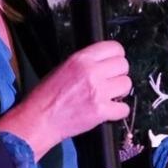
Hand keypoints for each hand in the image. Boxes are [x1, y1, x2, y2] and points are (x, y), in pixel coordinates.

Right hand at [0, 40, 130, 159]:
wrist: (40, 119)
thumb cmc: (47, 96)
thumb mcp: (63, 68)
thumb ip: (86, 63)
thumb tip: (105, 62)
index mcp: (81, 59)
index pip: (114, 47)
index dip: (117, 56)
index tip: (114, 64)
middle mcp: (91, 72)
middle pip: (124, 65)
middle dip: (119, 74)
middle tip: (110, 82)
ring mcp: (98, 92)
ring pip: (127, 84)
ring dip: (120, 92)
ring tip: (108, 96)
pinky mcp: (101, 111)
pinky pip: (124, 108)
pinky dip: (118, 111)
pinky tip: (108, 111)